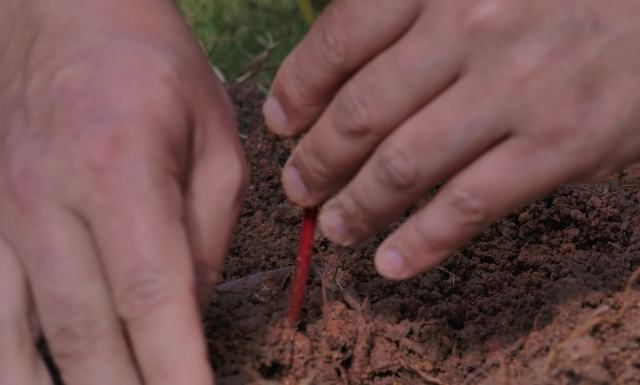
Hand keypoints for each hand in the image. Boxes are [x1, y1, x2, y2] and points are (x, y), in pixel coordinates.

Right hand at [0, 1, 246, 383]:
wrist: (68, 16)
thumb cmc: (153, 71)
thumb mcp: (214, 140)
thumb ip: (206, 233)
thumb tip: (188, 313)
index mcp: (120, 173)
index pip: (153, 298)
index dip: (175, 370)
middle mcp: (46, 202)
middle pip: (86, 334)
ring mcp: (0, 215)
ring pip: (17, 338)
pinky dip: (6, 360)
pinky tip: (30, 381)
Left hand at [264, 0, 639, 279]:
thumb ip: (422, 12)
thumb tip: (353, 67)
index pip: (340, 41)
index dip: (298, 89)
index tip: (282, 121)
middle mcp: (469, 30)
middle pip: (360, 112)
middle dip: (316, 159)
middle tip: (297, 185)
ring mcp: (513, 92)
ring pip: (402, 165)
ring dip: (356, 206)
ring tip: (334, 227)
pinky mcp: (559, 146)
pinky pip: (467, 205)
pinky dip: (422, 242)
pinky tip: (393, 262)